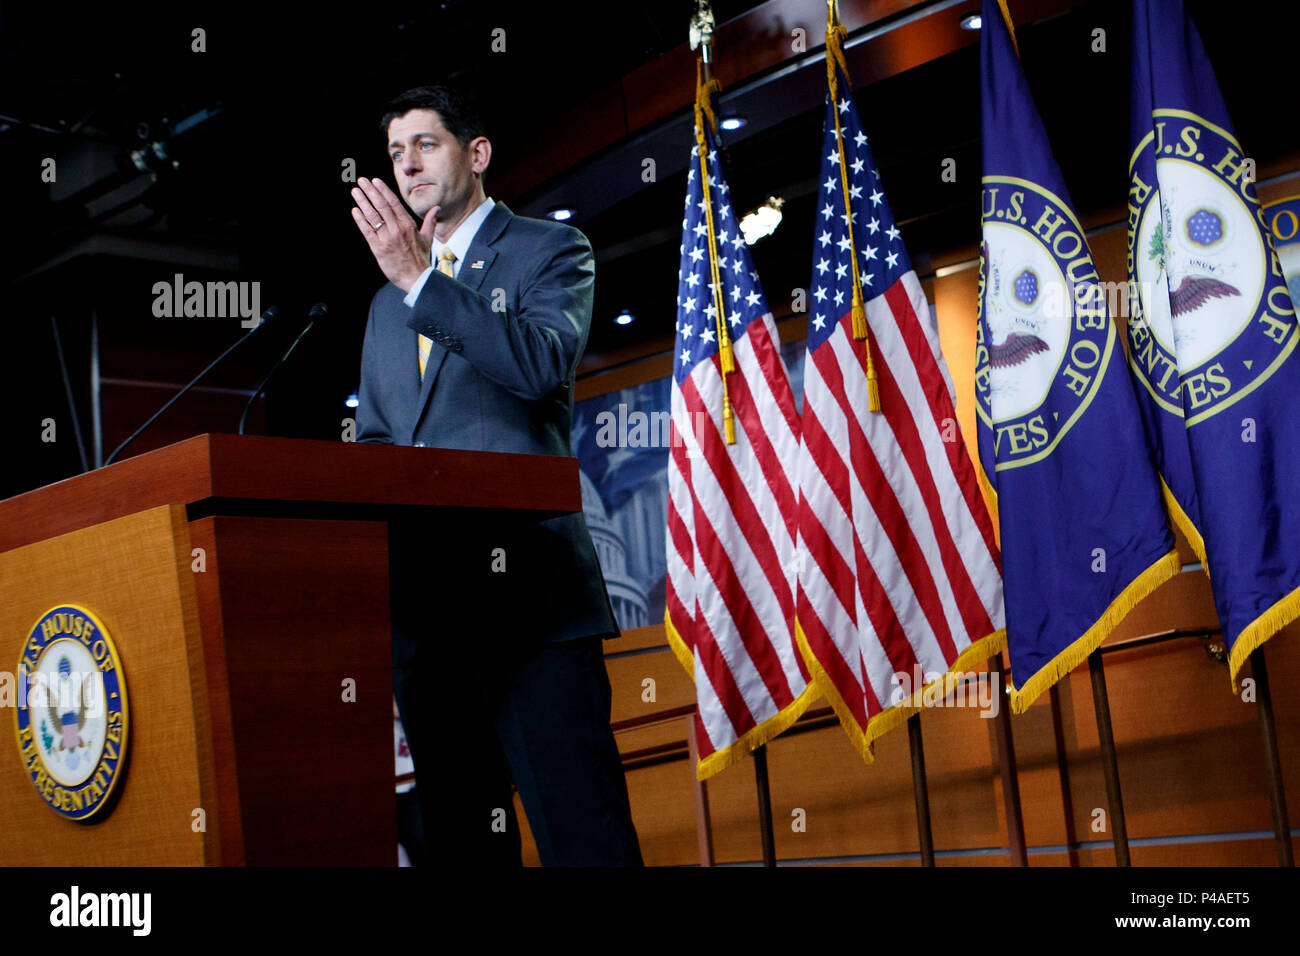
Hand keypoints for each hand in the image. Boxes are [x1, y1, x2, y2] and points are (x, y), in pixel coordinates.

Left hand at [350, 177, 437, 292]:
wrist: (417, 279)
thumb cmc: (421, 259)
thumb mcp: (428, 238)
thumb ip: (430, 221)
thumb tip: (437, 208)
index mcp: (408, 225)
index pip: (393, 203)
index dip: (383, 190)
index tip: (375, 181)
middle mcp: (397, 229)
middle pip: (381, 206)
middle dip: (370, 191)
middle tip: (361, 180)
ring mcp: (387, 239)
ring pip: (373, 216)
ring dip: (363, 202)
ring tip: (355, 191)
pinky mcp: (378, 249)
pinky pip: (367, 231)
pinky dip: (360, 220)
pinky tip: (355, 210)